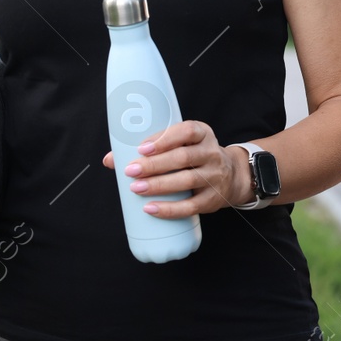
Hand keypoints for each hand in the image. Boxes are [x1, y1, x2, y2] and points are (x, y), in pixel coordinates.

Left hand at [99, 120, 249, 216]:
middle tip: (131, 170)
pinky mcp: (213, 199)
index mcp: (202, 134)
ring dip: (159, 185)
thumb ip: (149, 149)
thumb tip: (110, 159)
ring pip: (187, 180)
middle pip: (183, 157)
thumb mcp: (180, 145)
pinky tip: (151, 208)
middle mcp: (211, 153)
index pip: (187, 131)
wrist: (230, 175)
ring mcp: (215, 176)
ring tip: (136, 188)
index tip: (142, 148)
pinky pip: (191, 206)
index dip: (164, 139)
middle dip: (154, 165)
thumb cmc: (194, 157)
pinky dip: (170, 209)